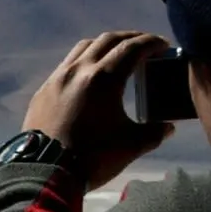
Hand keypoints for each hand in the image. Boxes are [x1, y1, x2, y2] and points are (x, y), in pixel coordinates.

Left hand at [23, 31, 177, 190]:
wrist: (43, 173)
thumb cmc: (91, 157)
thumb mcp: (131, 145)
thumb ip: (155, 132)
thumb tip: (168, 127)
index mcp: (103, 78)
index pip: (133, 48)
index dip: (152, 43)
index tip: (164, 45)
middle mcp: (79, 70)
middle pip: (108, 40)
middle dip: (130, 38)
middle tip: (145, 45)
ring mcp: (57, 79)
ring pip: (83, 48)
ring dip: (104, 45)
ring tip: (117, 54)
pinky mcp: (42, 91)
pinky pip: (66, 65)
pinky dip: (84, 61)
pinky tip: (89, 75)